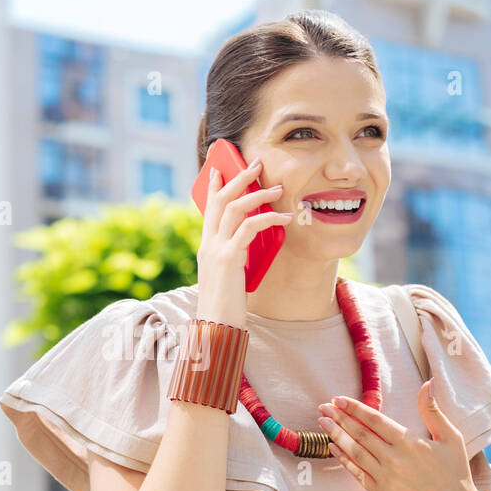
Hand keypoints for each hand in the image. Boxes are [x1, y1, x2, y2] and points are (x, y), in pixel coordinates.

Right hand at [195, 158, 293, 326]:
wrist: (215, 327)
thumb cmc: (224, 306)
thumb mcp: (226, 277)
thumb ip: (232, 258)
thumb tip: (247, 247)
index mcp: (206, 247)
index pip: (207, 208)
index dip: (213, 186)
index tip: (219, 167)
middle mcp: (208, 243)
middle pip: (221, 200)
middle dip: (239, 178)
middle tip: (257, 163)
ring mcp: (216, 249)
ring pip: (235, 208)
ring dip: (258, 193)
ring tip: (278, 187)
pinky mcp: (229, 258)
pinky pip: (250, 227)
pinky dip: (269, 218)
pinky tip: (284, 218)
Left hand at [317, 377, 484, 490]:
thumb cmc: (454, 473)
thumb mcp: (450, 438)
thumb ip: (432, 410)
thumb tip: (427, 383)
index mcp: (409, 442)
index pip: (375, 420)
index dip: (355, 408)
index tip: (339, 399)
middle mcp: (394, 459)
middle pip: (360, 434)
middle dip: (339, 418)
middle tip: (323, 406)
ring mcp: (385, 478)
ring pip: (355, 452)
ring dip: (336, 436)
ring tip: (322, 422)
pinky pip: (357, 474)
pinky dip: (344, 460)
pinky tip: (333, 448)